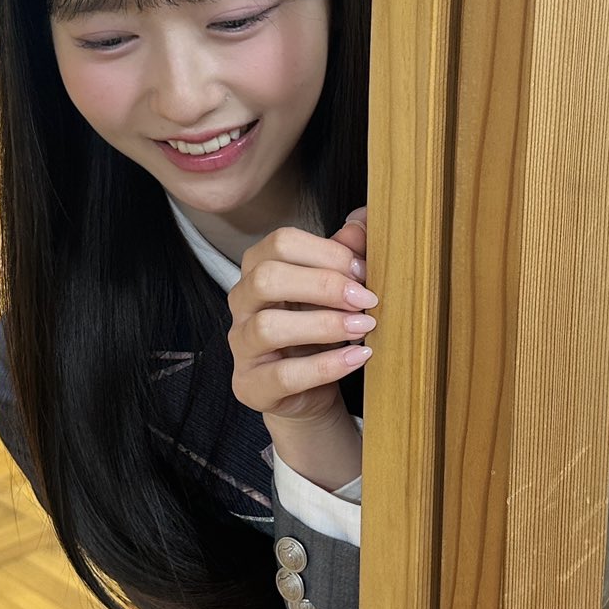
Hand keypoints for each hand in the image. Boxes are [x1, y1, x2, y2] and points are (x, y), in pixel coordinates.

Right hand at [228, 206, 373, 428]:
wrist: (308, 392)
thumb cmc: (318, 331)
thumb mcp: (333, 290)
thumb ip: (345, 254)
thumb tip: (366, 217)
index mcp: (258, 268)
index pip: (281, 243)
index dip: (327, 253)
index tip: (363, 271)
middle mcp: (242, 302)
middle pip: (267, 278)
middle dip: (323, 285)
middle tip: (366, 299)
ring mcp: (241, 346)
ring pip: (268, 327)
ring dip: (324, 325)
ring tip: (364, 328)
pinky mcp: (251, 385)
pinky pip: (283, 375)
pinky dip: (326, 366)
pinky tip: (358, 357)